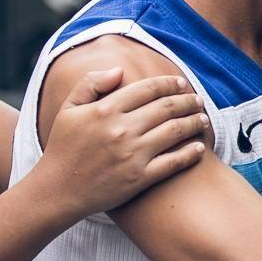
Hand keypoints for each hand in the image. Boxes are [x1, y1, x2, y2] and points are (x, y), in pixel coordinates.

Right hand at [38, 68, 207, 215]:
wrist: (58, 190)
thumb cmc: (63, 148)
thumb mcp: (69, 109)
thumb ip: (91, 84)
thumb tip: (119, 70)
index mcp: (106, 109)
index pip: (148, 89)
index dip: (169, 83)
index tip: (181, 83)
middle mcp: (122, 129)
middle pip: (167, 108)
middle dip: (188, 101)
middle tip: (198, 100)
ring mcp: (133, 155)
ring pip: (175, 132)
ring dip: (194, 122)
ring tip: (203, 120)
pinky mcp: (139, 179)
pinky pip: (173, 163)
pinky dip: (190, 153)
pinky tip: (199, 148)